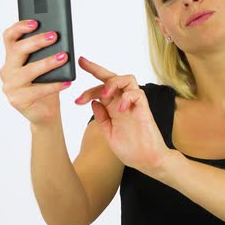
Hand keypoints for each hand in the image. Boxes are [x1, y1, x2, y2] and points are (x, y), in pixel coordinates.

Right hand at [0, 20, 71, 125]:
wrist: (44, 112)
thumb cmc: (46, 84)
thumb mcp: (46, 66)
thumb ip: (45, 52)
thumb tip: (57, 35)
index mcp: (11, 58)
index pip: (9, 37)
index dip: (20, 27)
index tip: (35, 22)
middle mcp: (7, 70)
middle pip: (17, 50)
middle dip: (36, 41)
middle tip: (54, 36)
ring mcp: (10, 86)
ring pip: (28, 70)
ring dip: (47, 62)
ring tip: (64, 57)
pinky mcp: (17, 100)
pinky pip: (38, 90)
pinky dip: (54, 85)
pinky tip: (67, 81)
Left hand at [75, 57, 172, 176]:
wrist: (147, 161)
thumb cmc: (131, 149)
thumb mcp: (108, 133)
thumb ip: (102, 117)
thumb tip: (93, 101)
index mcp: (114, 108)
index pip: (101, 90)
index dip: (88, 88)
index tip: (76, 96)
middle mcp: (123, 103)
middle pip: (112, 78)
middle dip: (96, 69)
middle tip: (83, 63)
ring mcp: (134, 105)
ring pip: (127, 79)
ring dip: (113, 82)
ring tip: (105, 93)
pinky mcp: (144, 109)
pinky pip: (138, 93)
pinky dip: (128, 97)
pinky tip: (121, 108)